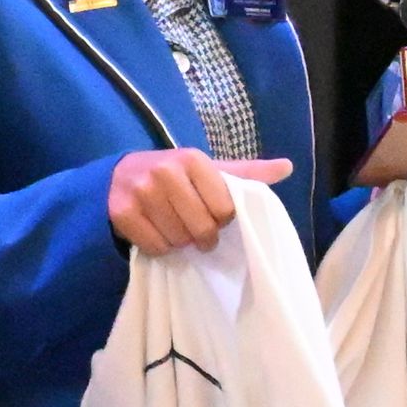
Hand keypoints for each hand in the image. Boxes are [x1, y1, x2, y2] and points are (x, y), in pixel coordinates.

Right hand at [108, 149, 293, 256]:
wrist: (118, 175)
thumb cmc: (174, 176)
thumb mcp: (208, 170)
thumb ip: (247, 172)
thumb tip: (288, 167)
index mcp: (193, 159)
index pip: (225, 210)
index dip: (221, 219)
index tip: (211, 214)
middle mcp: (165, 171)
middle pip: (202, 228)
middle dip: (201, 235)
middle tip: (192, 228)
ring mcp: (141, 191)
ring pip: (178, 240)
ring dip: (178, 242)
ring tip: (172, 227)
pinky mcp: (122, 212)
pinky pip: (155, 246)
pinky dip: (158, 247)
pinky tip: (154, 231)